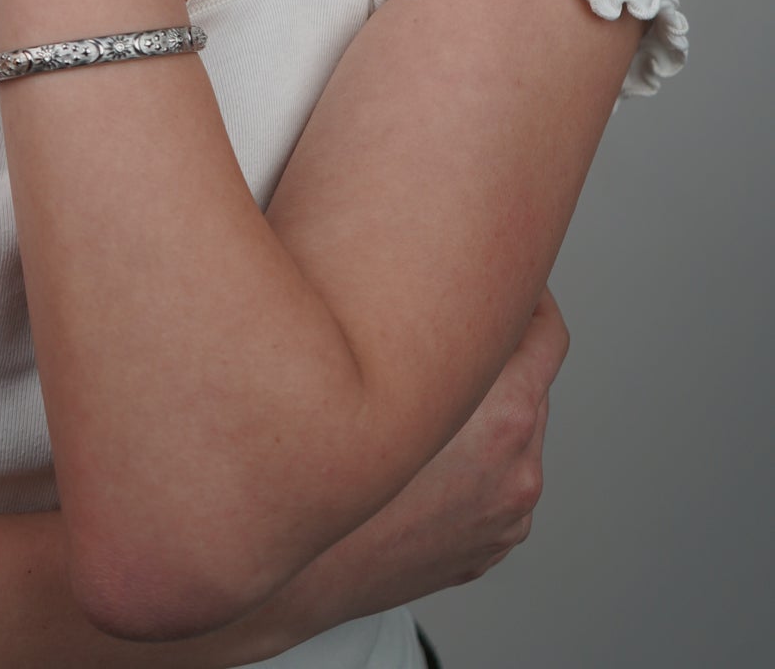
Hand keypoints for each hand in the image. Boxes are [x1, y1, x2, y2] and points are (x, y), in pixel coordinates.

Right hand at [239, 288, 569, 654]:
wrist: (299, 568)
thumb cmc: (325, 469)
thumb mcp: (376, 371)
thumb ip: (425, 327)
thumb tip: (434, 279)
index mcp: (504, 421)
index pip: (547, 336)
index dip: (529, 296)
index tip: (509, 278)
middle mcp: (518, 470)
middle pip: (531, 381)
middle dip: (495, 352)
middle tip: (451, 328)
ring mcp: (507, 514)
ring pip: (513, 432)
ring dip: (482, 406)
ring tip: (428, 394)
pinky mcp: (490, 544)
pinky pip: (495, 478)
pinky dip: (472, 457)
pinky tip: (424, 451)